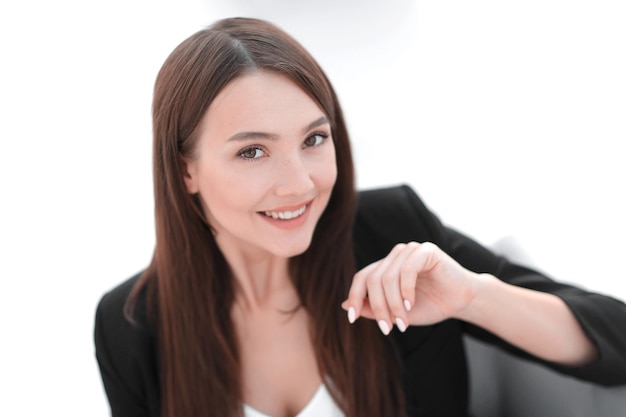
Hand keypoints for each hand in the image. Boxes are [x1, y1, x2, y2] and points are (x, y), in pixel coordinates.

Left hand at [342, 241, 478, 334]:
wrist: (462, 301)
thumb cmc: (431, 305)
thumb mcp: (397, 312)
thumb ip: (372, 308)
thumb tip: (344, 305)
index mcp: (386, 267)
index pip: (362, 277)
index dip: (354, 296)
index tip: (352, 319)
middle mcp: (395, 256)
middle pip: (373, 280)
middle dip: (378, 307)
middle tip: (388, 329)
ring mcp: (410, 250)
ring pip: (388, 278)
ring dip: (394, 304)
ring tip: (403, 322)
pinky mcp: (426, 251)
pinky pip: (407, 270)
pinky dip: (406, 291)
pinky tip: (411, 305)